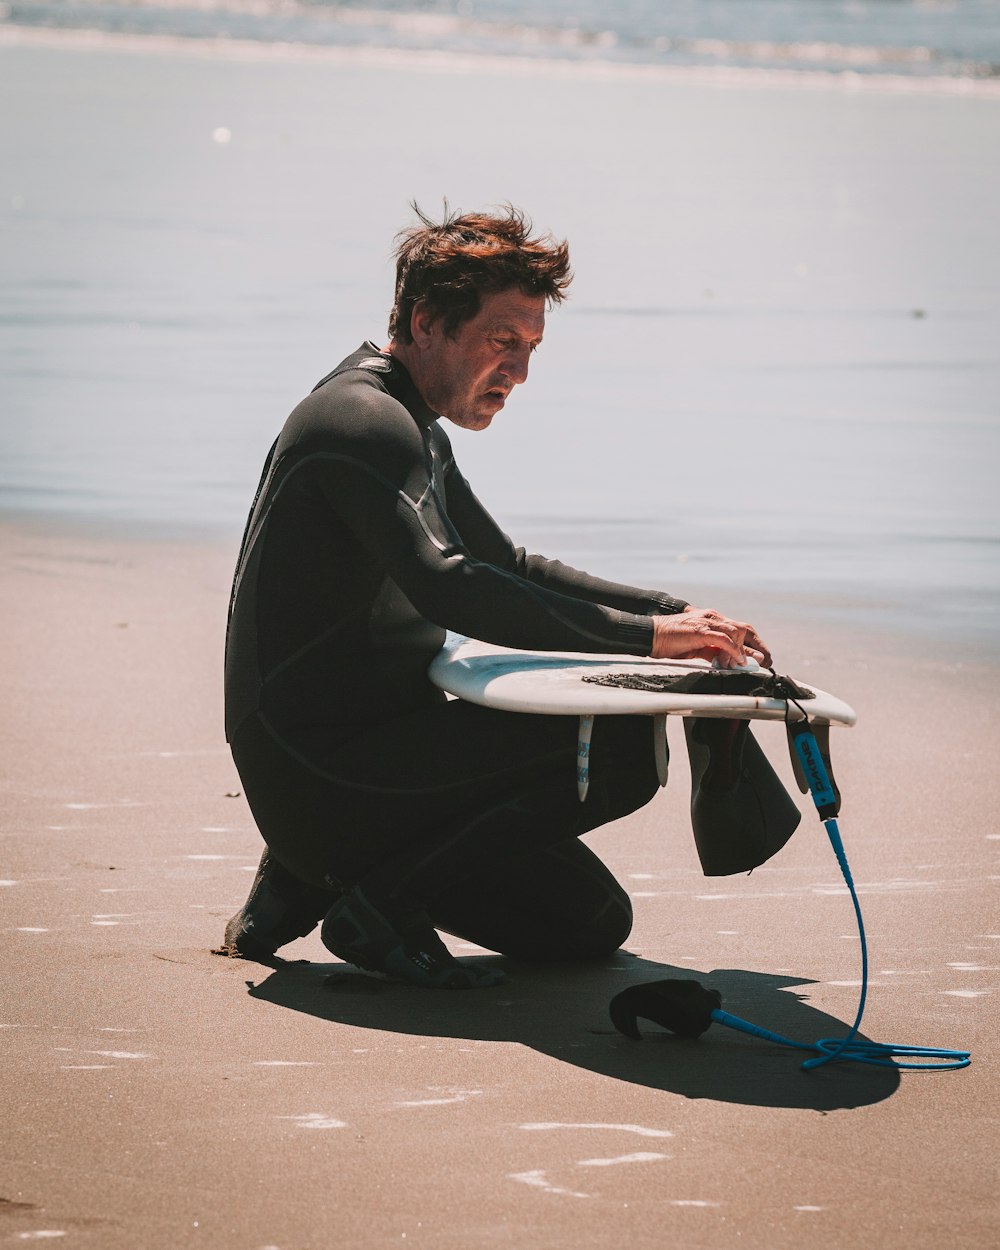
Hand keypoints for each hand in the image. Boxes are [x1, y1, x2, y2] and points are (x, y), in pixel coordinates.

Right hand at [650, 607, 771, 668]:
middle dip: (758, 645)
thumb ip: (712, 652)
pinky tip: (739, 661)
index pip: (739, 629)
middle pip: (744, 629)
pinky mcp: (700, 630)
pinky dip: (734, 650)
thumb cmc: (669, 642)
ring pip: (736, 632)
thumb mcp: (696, 649)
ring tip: (756, 663)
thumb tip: (729, 662)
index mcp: (711, 620)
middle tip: (767, 660)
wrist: (649, 635)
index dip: (754, 643)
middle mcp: (712, 617)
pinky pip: (724, 639)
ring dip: (748, 650)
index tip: (762, 657)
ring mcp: (706, 622)